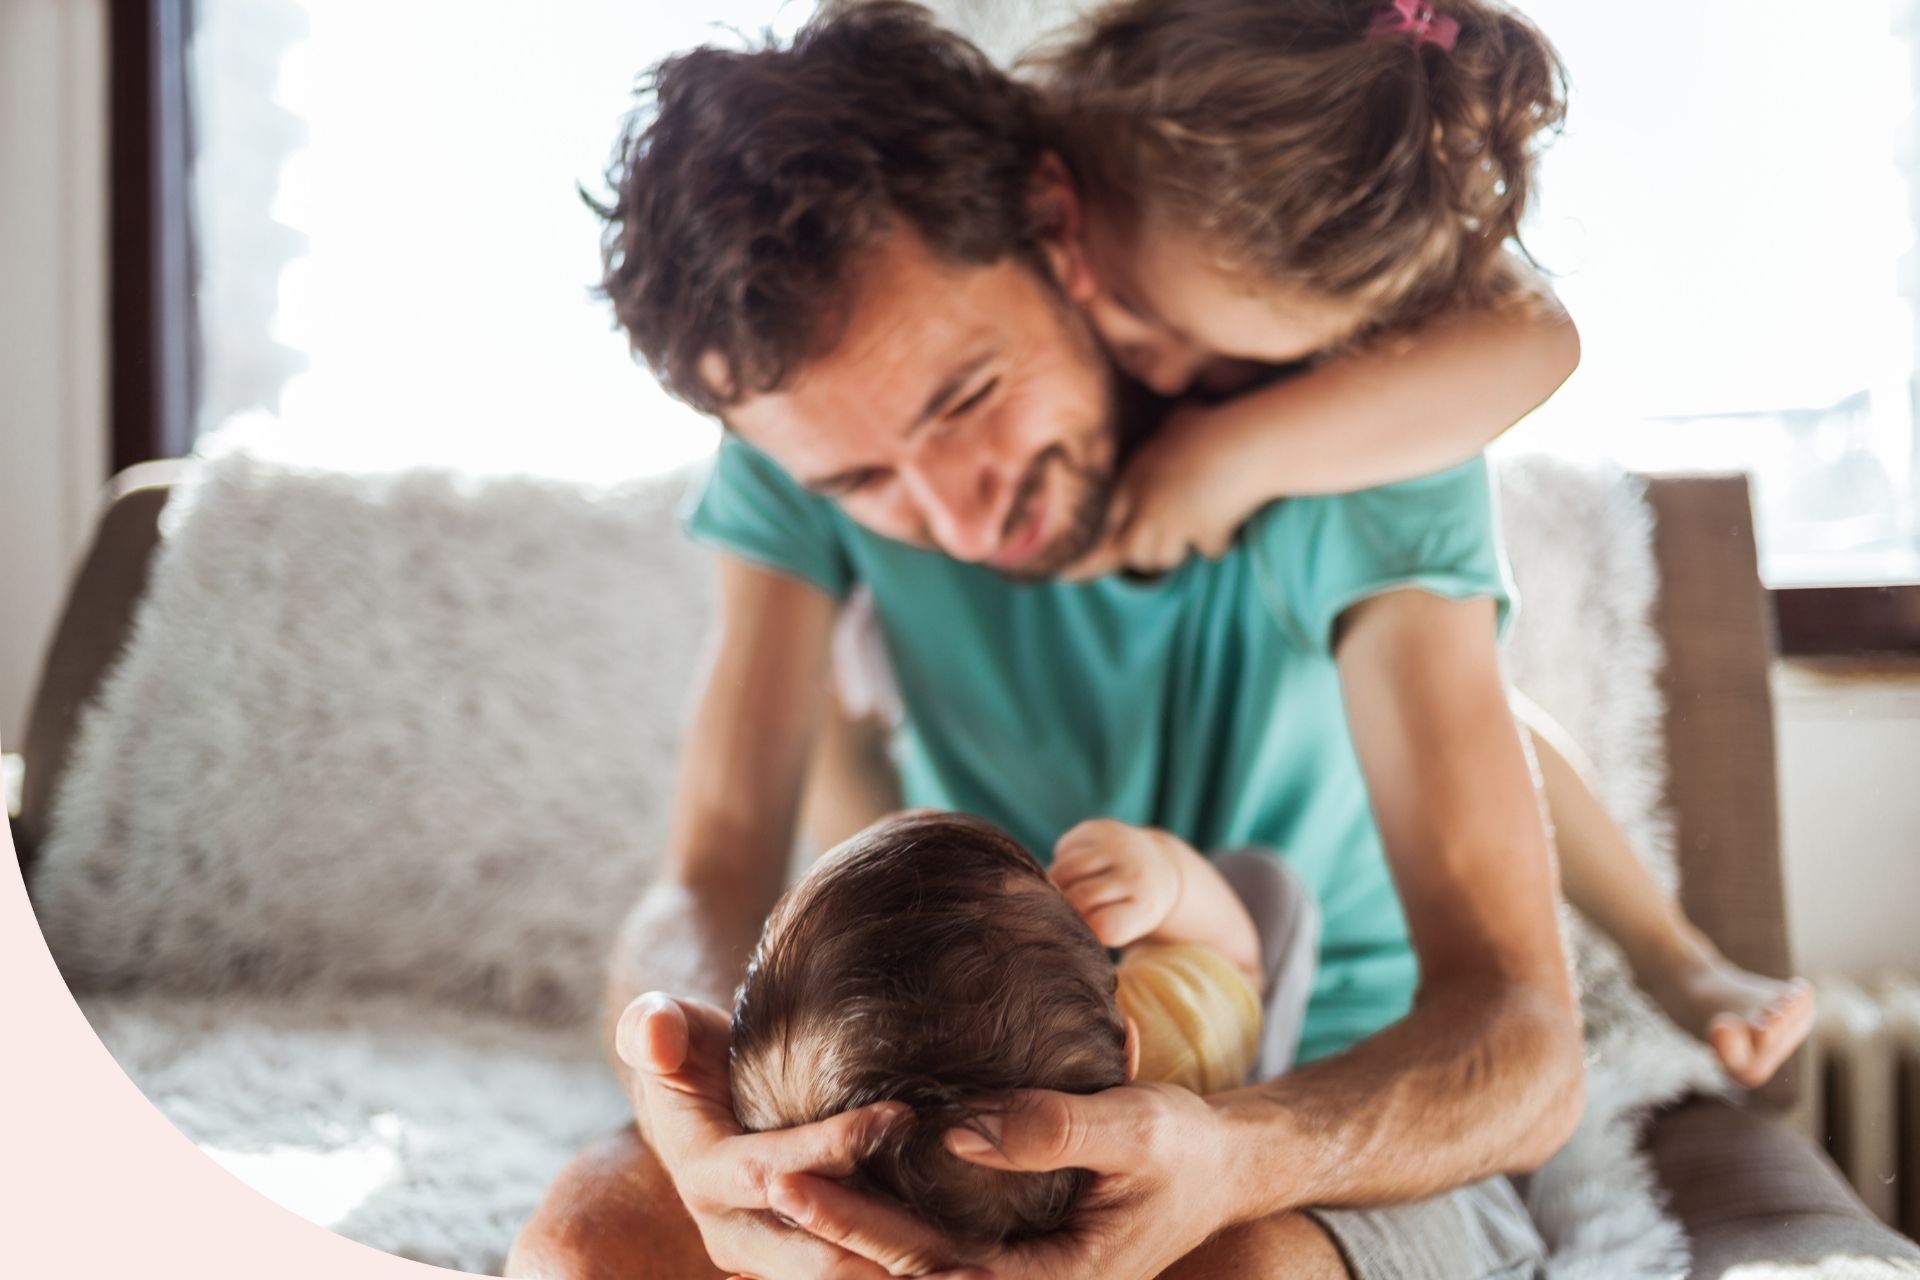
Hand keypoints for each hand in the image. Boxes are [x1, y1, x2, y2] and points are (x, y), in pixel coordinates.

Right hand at [620, 992, 967, 1278]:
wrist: (694, 1099)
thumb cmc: (688, 1051)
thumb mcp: (662, 1030)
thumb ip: (652, 1027)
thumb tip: (651, 1036)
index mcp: (706, 1176)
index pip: (772, 1171)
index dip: (831, 1146)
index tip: (896, 1115)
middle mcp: (736, 1232)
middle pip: (815, 1255)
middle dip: (887, 1248)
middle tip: (962, 1238)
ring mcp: (770, 1256)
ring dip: (905, 1278)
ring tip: (979, 1270)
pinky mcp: (803, 1259)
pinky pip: (855, 1278)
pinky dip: (905, 1277)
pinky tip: (970, 1269)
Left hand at [775, 1083, 1234, 1279]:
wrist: (1223, 1167)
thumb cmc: (1184, 1145)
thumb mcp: (1135, 1128)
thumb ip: (1050, 1130)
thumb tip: (951, 1129)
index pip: (934, 1268)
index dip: (859, 1230)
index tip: (796, 1181)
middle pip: (912, 1278)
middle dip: (835, 1237)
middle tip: (766, 1182)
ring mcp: (1019, 1275)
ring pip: (919, 1270)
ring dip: (852, 1236)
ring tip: (783, 1186)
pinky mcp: (1012, 1252)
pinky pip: (938, 1248)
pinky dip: (887, 1228)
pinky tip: (841, 1188)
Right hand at [1047, 819, 1189, 947]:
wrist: (1155, 866)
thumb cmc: (1127, 908)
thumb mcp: (1122, 928)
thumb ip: (1090, 928)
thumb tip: (1046, 914)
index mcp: (1144, 907)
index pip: (1103, 925)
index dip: (1085, 930)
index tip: (1083, 929)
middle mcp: (1135, 873)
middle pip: (1079, 897)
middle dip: (1063, 907)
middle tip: (1064, 911)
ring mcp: (1118, 847)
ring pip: (1064, 870)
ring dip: (1056, 883)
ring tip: (1065, 891)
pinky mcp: (1100, 828)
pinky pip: (1063, 849)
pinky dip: (1062, 861)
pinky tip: (1079, 868)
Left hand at [1065, 402, 1261, 580]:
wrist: (1246, 440)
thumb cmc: (1209, 425)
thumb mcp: (1174, 426)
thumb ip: (1160, 443)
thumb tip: (1165, 425)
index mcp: (1132, 482)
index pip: (1098, 529)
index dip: (1082, 557)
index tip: (1064, 575)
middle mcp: (1147, 508)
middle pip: (1130, 554)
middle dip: (1138, 555)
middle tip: (1149, 545)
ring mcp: (1176, 524)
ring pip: (1164, 558)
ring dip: (1174, 550)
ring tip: (1188, 529)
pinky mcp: (1207, 534)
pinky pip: (1210, 550)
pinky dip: (1218, 542)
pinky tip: (1227, 525)